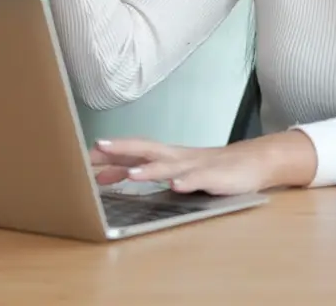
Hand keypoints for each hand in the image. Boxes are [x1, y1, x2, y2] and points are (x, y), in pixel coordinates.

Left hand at [89, 132, 317, 195]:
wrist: (253, 163)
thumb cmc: (209, 167)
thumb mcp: (171, 170)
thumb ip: (141, 170)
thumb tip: (105, 175)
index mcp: (166, 155)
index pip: (133, 150)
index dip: (109, 152)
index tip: (83, 157)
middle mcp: (177, 157)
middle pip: (146, 149)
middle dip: (122, 150)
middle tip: (97, 150)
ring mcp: (196, 165)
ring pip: (170, 166)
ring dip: (151, 169)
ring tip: (131, 175)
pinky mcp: (215, 177)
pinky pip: (200, 179)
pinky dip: (187, 182)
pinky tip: (177, 186)